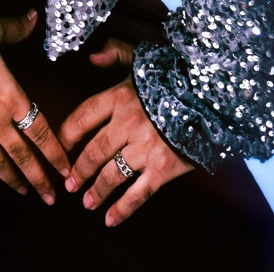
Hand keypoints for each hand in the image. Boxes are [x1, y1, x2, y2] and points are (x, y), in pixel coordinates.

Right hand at [0, 8, 70, 203]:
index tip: (66, 168)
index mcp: (11, 97)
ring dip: (11, 179)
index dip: (55, 152)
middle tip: (51, 197)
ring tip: (23, 192)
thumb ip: (17, 28)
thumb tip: (35, 16)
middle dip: (39, 178)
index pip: (40, 131)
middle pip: (22, 155)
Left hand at [59, 36, 194, 226]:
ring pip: (112, 175)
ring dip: (96, 191)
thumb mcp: (143, 58)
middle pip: (94, 151)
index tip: (60, 147)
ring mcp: (145, 148)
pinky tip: (110, 220)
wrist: (213, 96)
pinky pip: (138, 193)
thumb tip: (92, 57)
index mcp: (119, 96)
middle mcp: (128, 123)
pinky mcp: (163, 168)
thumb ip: (116, 53)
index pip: (83, 116)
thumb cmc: (175, 76)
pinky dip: (123, 209)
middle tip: (70, 184)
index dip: (67, 134)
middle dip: (79, 170)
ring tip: (87, 202)